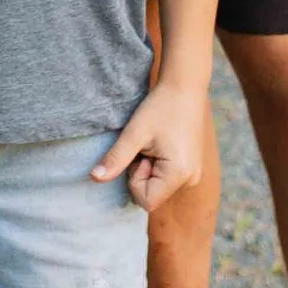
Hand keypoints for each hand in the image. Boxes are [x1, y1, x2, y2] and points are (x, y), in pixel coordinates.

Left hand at [93, 75, 209, 209]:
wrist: (185, 86)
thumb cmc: (160, 107)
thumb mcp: (134, 133)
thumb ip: (115, 159)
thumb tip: (94, 178)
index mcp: (179, 175)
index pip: (145, 200)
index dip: (134, 179)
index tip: (139, 154)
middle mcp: (190, 179)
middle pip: (152, 194)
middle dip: (141, 173)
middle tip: (146, 146)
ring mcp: (193, 174)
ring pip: (157, 186)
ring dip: (149, 168)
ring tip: (154, 143)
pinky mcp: (191, 167)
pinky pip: (166, 177)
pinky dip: (157, 164)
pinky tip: (161, 144)